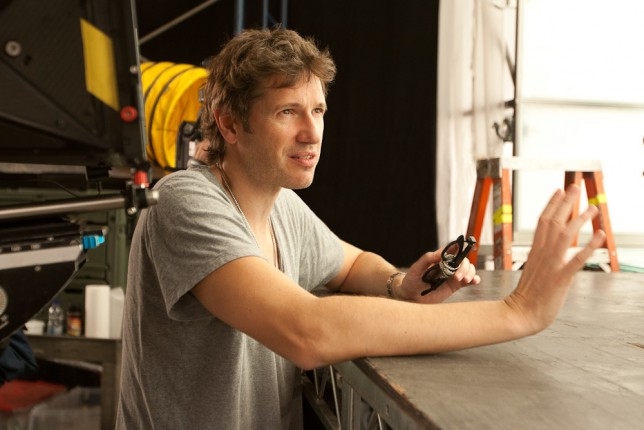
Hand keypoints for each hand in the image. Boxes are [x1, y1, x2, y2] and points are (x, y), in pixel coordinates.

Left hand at [396, 249, 479, 303]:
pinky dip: (474, 279)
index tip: (463, 249)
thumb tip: (441, 253)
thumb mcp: (416, 268)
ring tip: (464, 280)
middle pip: (463, 260)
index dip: (460, 247)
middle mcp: (448, 265)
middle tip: (457, 277)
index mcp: (439, 258)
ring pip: (468, 269)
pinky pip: (468, 281)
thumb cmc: (412, 279)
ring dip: (470, 272)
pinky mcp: (455, 285)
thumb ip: (428, 259)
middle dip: (464, 267)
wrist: (411, 295)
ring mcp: (452, 275)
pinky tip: (474, 281)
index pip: (453, 249)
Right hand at [504, 185, 604, 334]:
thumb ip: (541, 257)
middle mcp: (542, 254)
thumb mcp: (532, 270)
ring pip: (565, 236)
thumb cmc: (527, 296)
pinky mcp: (560, 278)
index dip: (552, 204)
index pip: (542, 221)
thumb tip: (548, 248)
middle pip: (553, 222)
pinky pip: (576, 260)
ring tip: (593, 207)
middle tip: (575, 186)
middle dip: (566, 203)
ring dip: (580, 219)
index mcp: (534, 251)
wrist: (520, 314)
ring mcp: (551, 265)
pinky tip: (600, 236)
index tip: (559, 190)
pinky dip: (589, 246)